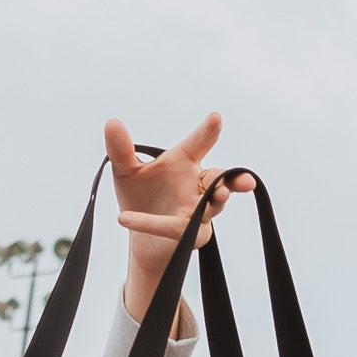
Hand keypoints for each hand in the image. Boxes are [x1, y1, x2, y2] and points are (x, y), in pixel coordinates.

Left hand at [104, 112, 254, 321]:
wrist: (139, 238)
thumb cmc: (140, 197)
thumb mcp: (126, 172)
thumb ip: (121, 150)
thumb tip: (111, 123)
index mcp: (185, 163)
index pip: (199, 143)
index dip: (208, 131)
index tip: (216, 118)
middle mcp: (198, 185)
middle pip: (220, 177)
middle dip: (234, 177)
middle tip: (244, 178)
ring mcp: (198, 211)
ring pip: (212, 206)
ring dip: (217, 201)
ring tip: (221, 196)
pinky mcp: (189, 234)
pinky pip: (173, 227)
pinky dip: (148, 223)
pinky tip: (123, 217)